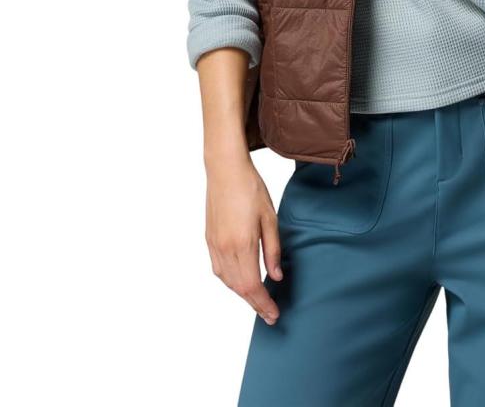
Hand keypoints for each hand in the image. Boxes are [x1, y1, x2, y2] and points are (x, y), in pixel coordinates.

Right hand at [204, 153, 283, 325]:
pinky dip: (230, 281)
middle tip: (269, 314)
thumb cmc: (250, 188)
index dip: (263, 304)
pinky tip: (240, 281)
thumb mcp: (270, 217)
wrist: (225, 170)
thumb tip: (276, 276)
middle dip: (255, 304)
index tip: (274, 315)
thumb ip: (273, 249)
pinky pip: (219, 270)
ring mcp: (214, 245)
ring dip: (242, 294)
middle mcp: (225, 249)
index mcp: (242, 245)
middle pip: (239, 288)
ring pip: (227, 281)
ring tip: (258, 300)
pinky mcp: (209, 239)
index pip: (252, 286)